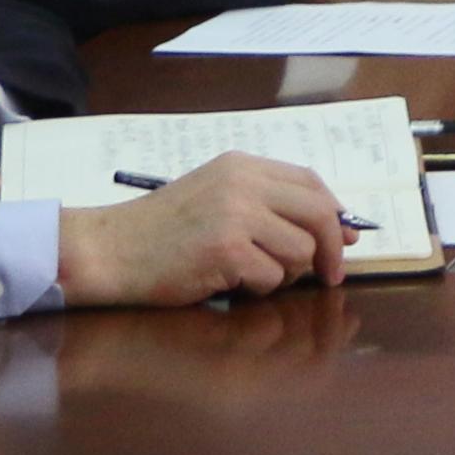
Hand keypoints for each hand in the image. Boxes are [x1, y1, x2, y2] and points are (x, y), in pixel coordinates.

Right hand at [55, 153, 348, 305]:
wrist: (107, 250)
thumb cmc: (159, 231)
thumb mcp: (214, 197)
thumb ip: (266, 204)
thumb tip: (334, 228)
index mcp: (242, 166)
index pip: (311, 183)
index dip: (336, 213)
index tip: (346, 239)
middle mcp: (243, 183)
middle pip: (319, 213)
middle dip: (333, 248)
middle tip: (329, 276)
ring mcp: (235, 215)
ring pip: (300, 250)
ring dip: (284, 273)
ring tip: (251, 275)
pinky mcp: (226, 250)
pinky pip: (271, 277)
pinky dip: (257, 288)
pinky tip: (229, 284)